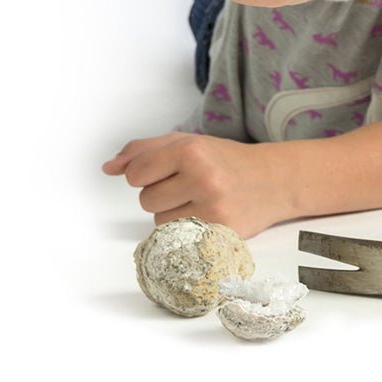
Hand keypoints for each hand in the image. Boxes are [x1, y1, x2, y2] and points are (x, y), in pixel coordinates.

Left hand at [102, 132, 289, 237]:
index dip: (147, 173)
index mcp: (192, 151)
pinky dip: (187, 230)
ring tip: (201, 200)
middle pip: (146, 201)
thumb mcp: (187, 142)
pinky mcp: (219, 234)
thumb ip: (143, 151)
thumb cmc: (226, 160)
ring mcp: (212, 209)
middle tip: (192, 185)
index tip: (170, 169)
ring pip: (159, 223)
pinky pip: (177, 238)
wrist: (274, 181)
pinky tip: (208, 215)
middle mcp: (203, 179)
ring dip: (174, 213)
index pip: (136, 174)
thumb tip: (108, 168)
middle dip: (163, 193)